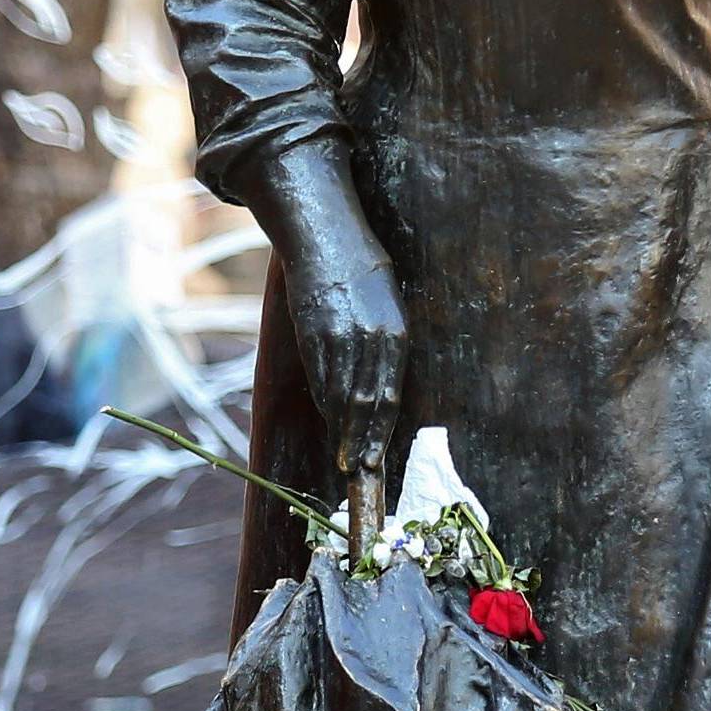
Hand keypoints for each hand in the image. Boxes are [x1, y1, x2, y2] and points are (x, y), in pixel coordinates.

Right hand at [282, 243, 407, 482]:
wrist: (328, 241)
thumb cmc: (364, 278)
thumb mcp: (387, 312)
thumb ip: (384, 353)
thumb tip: (376, 401)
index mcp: (397, 333)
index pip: (390, 396)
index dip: (380, 433)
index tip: (373, 460)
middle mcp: (371, 338)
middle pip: (365, 403)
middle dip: (358, 440)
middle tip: (354, 469)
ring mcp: (340, 337)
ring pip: (341, 395)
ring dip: (340, 428)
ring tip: (340, 453)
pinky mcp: (313, 333)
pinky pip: (320, 377)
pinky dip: (325, 402)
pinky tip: (327, 418)